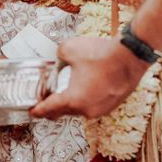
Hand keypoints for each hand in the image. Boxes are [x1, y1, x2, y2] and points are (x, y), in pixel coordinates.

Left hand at [30, 36, 150, 119]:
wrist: (130, 57)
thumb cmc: (100, 55)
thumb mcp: (68, 50)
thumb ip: (57, 58)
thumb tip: (59, 60)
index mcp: (73, 100)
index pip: (50, 109)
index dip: (38, 110)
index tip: (32, 112)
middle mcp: (87, 110)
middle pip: (63, 112)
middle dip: (52, 107)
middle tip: (44, 100)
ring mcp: (101, 109)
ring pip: (79, 109)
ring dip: (69, 102)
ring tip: (62, 91)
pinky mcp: (111, 104)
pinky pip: (92, 105)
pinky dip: (84, 99)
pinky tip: (82, 87)